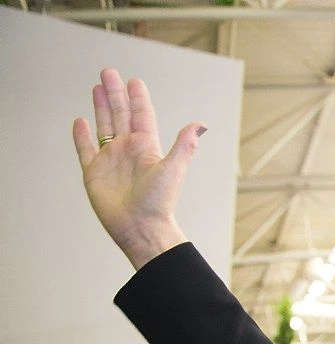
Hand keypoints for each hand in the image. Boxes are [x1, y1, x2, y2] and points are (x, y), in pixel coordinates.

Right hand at [71, 69, 200, 269]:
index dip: (137, 98)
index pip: (141, 115)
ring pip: (103, 126)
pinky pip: (86, 149)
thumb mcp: (173, 169)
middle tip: (108, 71)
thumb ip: (185, 145)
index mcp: (146, 148)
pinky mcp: (94, 173)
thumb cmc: (159, 202)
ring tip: (96, 87)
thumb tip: (202, 124)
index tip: (134, 80)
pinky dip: (81, 135)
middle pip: (119, 114)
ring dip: (100, 107)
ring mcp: (110, 160)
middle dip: (114, 93)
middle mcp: (128, 150)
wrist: (141, 228)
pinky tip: (80, 121)